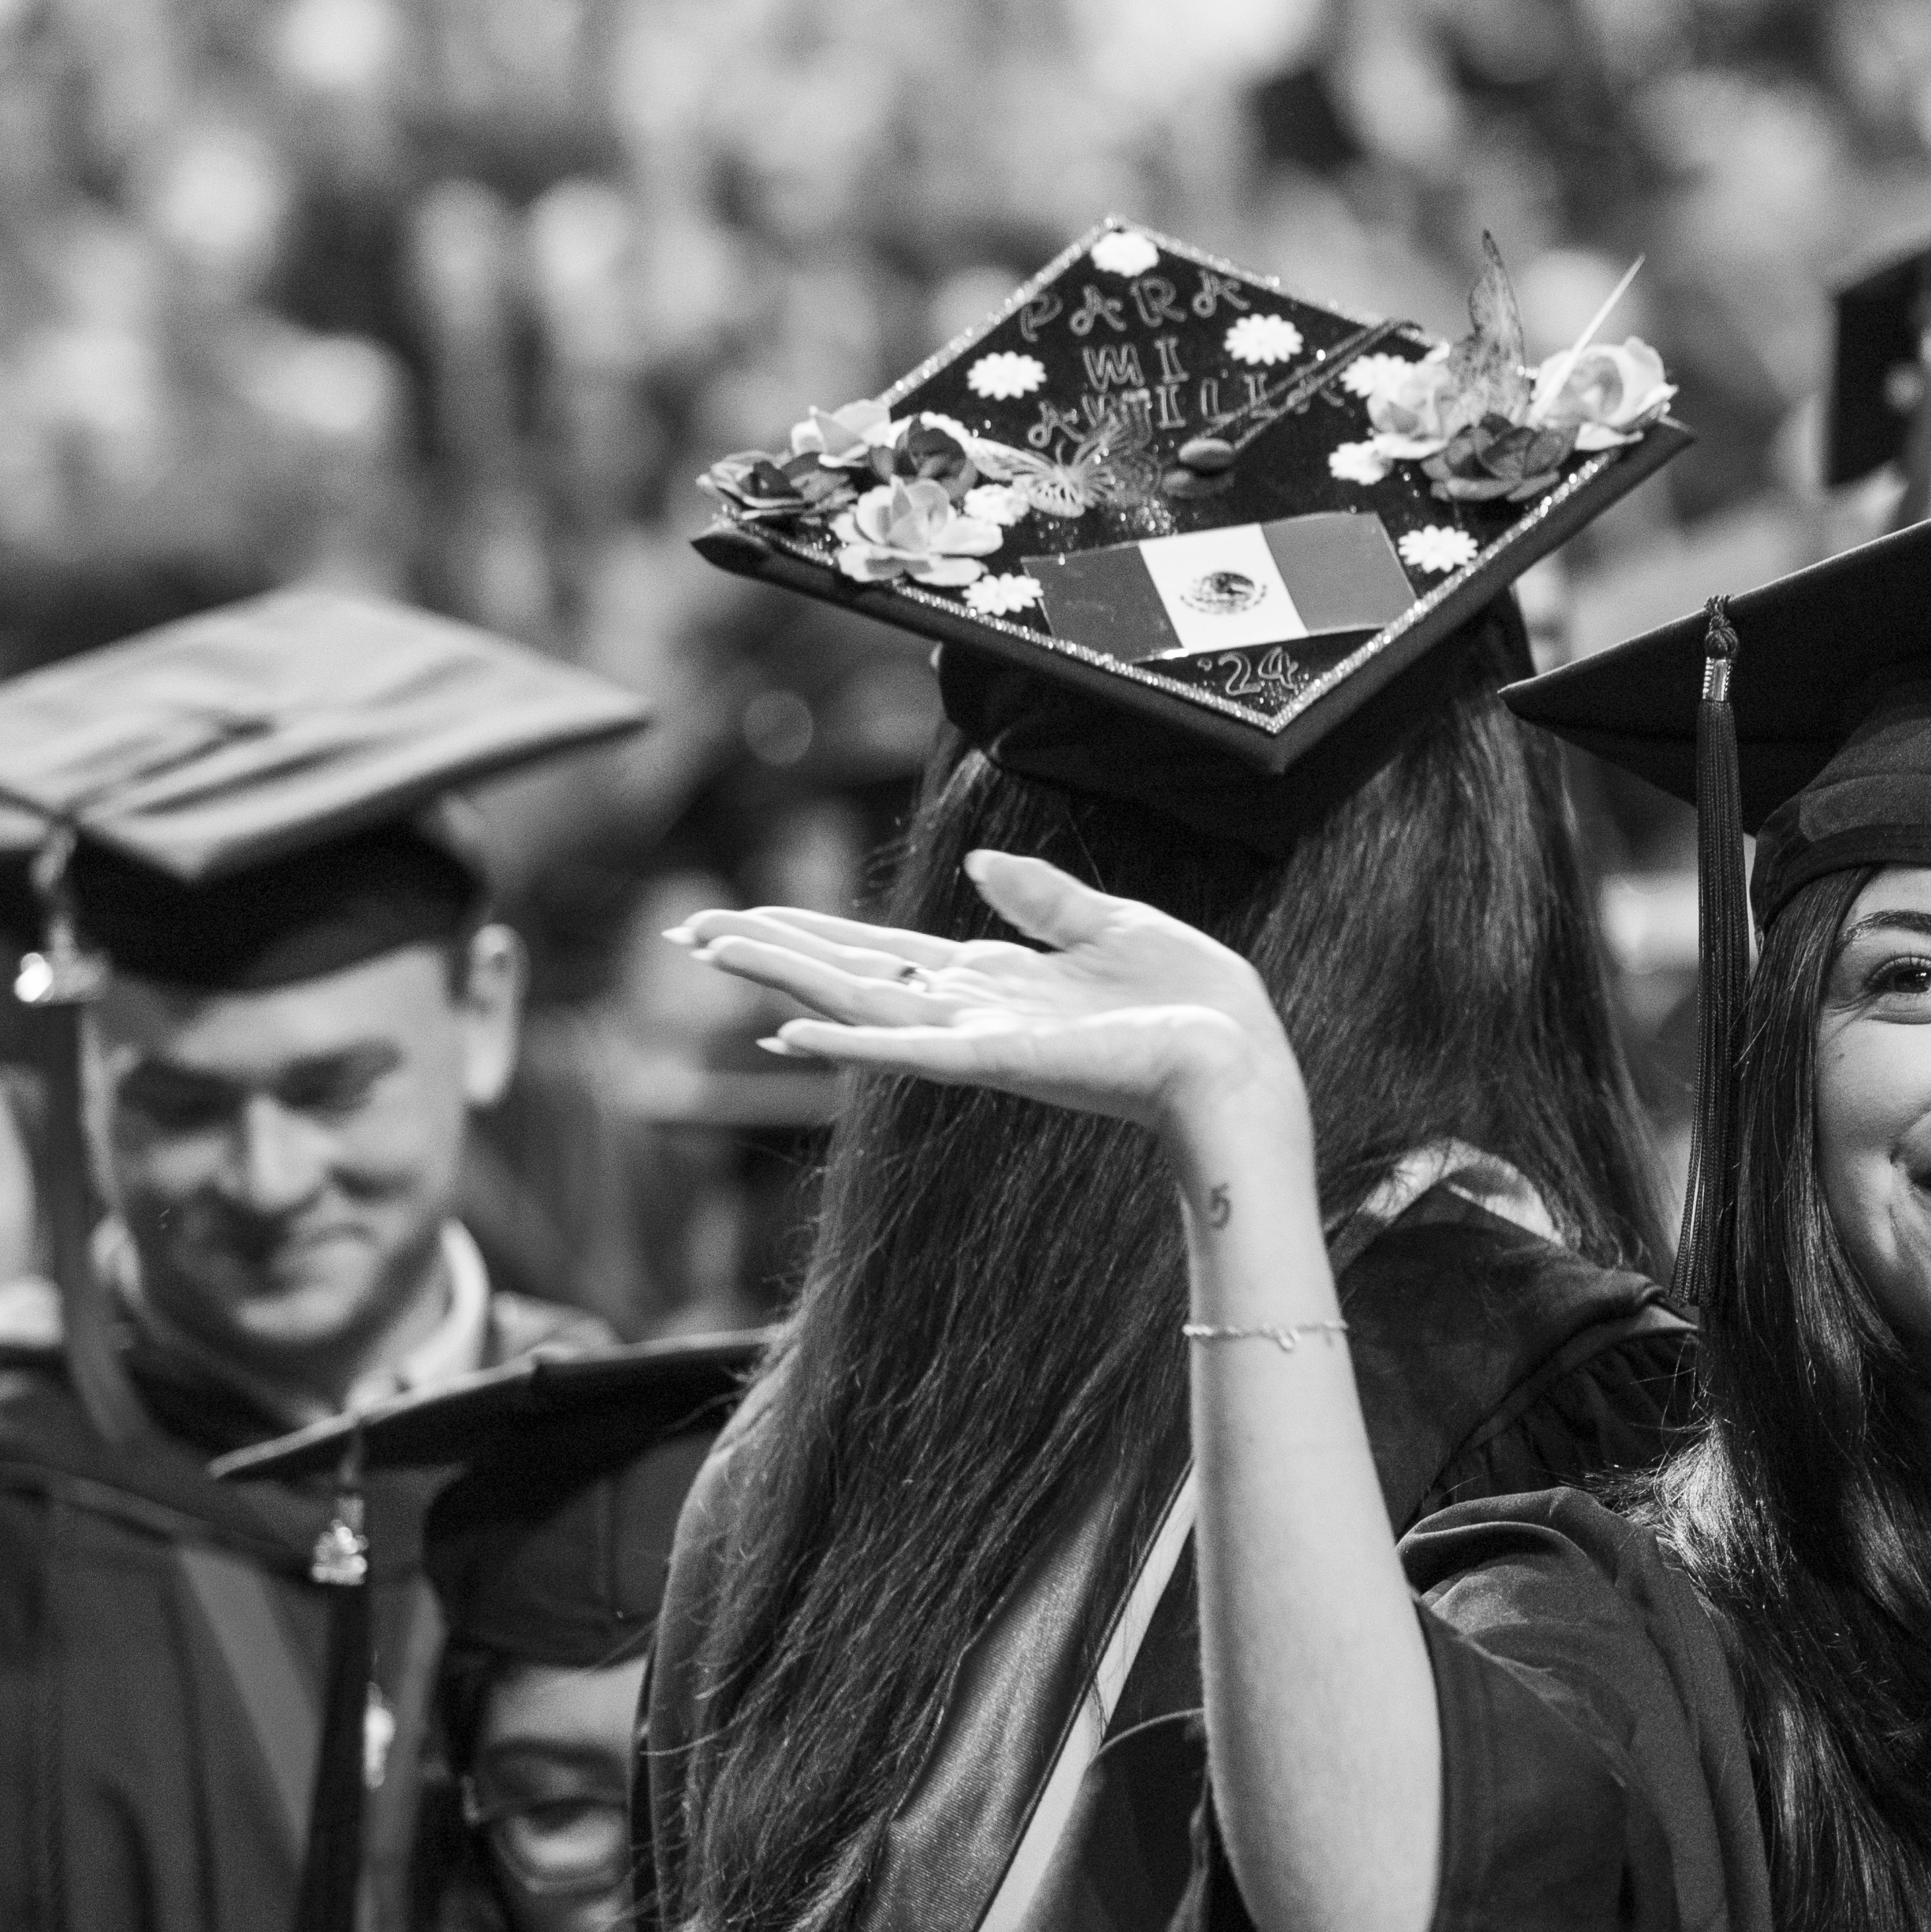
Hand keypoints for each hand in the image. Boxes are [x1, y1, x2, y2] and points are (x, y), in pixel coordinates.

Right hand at [676, 854, 1306, 1169]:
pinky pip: (912, 1052)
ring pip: (859, 1004)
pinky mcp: (1002, 1062)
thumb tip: (982, 869)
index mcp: (997, 981)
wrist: (1240, 1057)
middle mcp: (972, 1013)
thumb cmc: (1193, 1003)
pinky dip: (853, 1041)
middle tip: (690, 930)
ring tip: (714, 950)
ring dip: (784, 978)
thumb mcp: (1114, 925)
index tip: (742, 918)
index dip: (809, 933)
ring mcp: (979, 1041)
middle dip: (770, 950)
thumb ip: (1045, 900)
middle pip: (848, 974)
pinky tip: (790, 1030)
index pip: (880, 953)